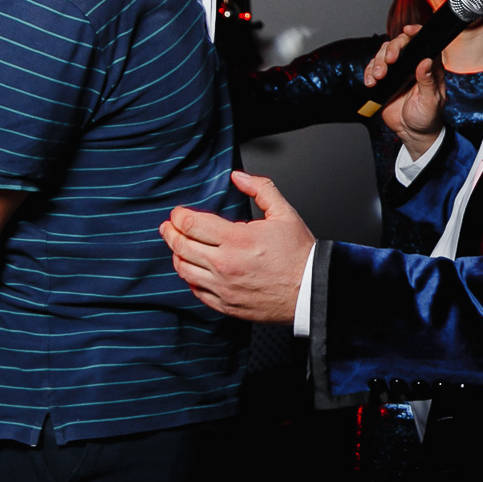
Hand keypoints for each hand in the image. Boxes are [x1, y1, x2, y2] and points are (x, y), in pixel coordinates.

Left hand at [160, 170, 316, 321]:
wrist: (313, 290)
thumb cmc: (300, 255)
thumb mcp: (285, 213)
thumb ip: (260, 189)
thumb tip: (238, 177)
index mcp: (237, 240)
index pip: (190, 224)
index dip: (179, 215)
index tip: (179, 213)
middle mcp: (225, 265)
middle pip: (180, 246)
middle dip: (170, 232)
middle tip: (169, 226)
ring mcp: (223, 287)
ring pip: (183, 270)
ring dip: (177, 255)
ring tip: (179, 247)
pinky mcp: (226, 304)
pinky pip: (196, 291)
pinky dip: (190, 278)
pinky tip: (195, 270)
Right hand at [363, 26, 445, 157]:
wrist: (412, 133)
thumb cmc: (427, 117)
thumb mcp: (431, 101)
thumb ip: (427, 81)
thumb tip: (425, 62)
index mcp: (429, 67)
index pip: (424, 42)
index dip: (416, 33)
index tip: (408, 30)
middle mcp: (413, 65)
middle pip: (400, 44)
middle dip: (392, 49)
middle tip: (389, 61)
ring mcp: (398, 71)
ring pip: (384, 53)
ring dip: (378, 62)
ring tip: (379, 77)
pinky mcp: (385, 80)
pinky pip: (373, 68)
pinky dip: (369, 72)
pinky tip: (371, 82)